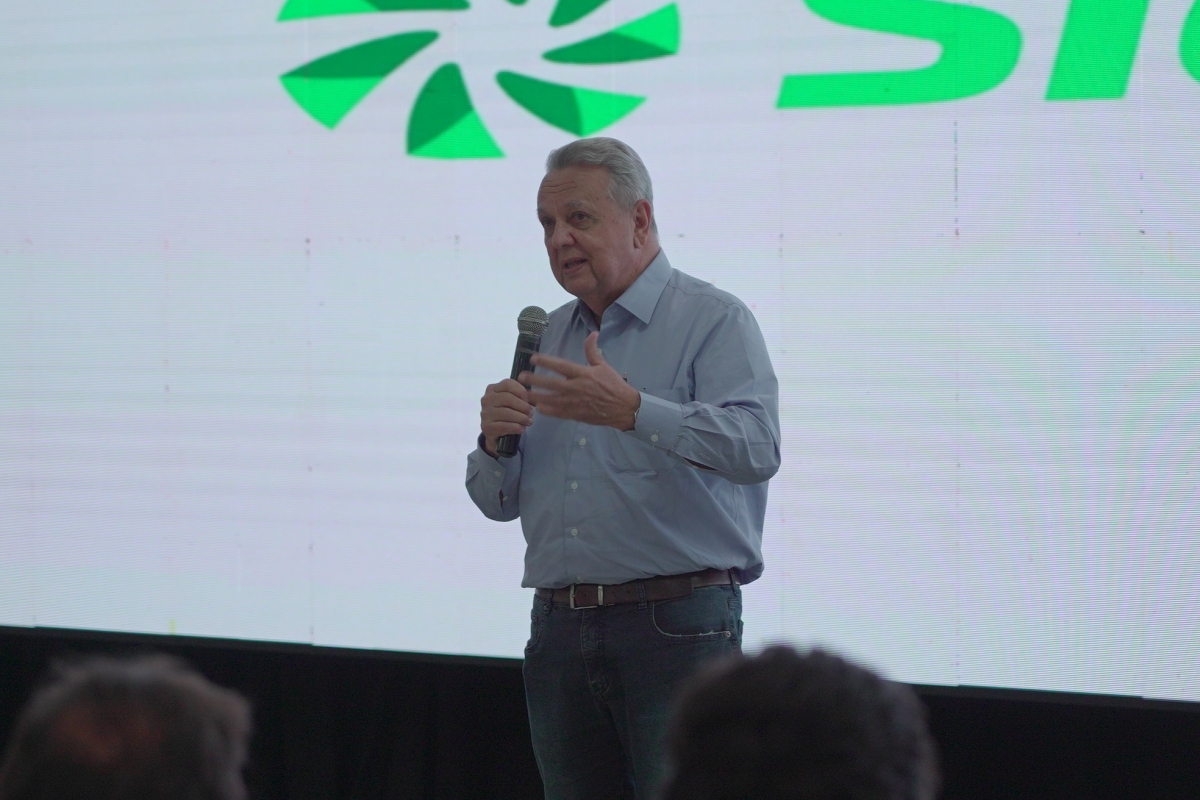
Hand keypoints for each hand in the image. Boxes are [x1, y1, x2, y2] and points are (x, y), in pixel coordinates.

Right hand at [480, 378, 533, 456]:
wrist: (496, 435)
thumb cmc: (507, 415)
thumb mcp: (513, 403)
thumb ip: (522, 397)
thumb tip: (535, 394)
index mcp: (493, 389)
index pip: (507, 384)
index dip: (521, 391)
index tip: (529, 400)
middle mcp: (486, 399)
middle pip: (507, 398)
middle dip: (523, 406)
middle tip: (531, 413)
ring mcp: (485, 413)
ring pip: (506, 413)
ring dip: (521, 418)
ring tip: (528, 422)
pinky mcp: (486, 427)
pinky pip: (503, 426)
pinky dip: (515, 427)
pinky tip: (521, 428)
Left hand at [522, 332, 640, 429]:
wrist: (623, 408)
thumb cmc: (614, 385)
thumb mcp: (604, 366)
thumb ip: (593, 351)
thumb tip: (592, 334)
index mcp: (583, 374)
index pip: (560, 366)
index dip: (546, 361)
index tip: (533, 358)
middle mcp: (576, 388)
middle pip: (551, 383)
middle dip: (534, 380)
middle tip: (521, 377)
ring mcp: (575, 402)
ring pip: (551, 400)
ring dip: (536, 396)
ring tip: (524, 393)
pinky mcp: (576, 414)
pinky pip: (558, 412)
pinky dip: (547, 410)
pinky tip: (537, 407)